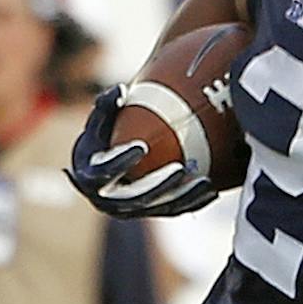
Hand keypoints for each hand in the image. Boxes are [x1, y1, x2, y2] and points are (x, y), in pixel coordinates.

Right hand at [66, 84, 217, 218]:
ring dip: (184, 197)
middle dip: (159, 186)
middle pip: (136, 198)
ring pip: (160, 208)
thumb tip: (121, 89)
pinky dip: (194, 202)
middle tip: (179, 168)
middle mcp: (108, 201)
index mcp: (90, 177)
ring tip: (204, 182)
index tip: (141, 146)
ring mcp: (131, 212)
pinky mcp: (150, 214)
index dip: (121, 162)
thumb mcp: (98, 122)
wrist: (104, 168)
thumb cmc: (101, 139)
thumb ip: (106, 105)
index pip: (104, 172)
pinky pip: (174, 210)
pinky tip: (212, 190)